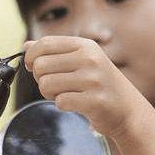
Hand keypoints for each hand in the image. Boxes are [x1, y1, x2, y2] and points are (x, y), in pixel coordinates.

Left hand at [23, 36, 147, 139]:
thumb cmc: (99, 85)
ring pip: (46, 84)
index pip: (44, 44)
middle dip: (41, 78)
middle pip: (40, 65)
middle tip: (55, 85)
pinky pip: (60, 102)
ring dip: (50, 93)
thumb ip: (53, 52)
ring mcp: (93, 79)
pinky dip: (62, 105)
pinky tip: (76, 104)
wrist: (128, 110)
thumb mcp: (80, 62)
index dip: (31, 57)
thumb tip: (26, 46)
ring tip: (65, 94)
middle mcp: (90, 59)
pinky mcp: (94, 100)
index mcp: (85, 46)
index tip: (31, 66)